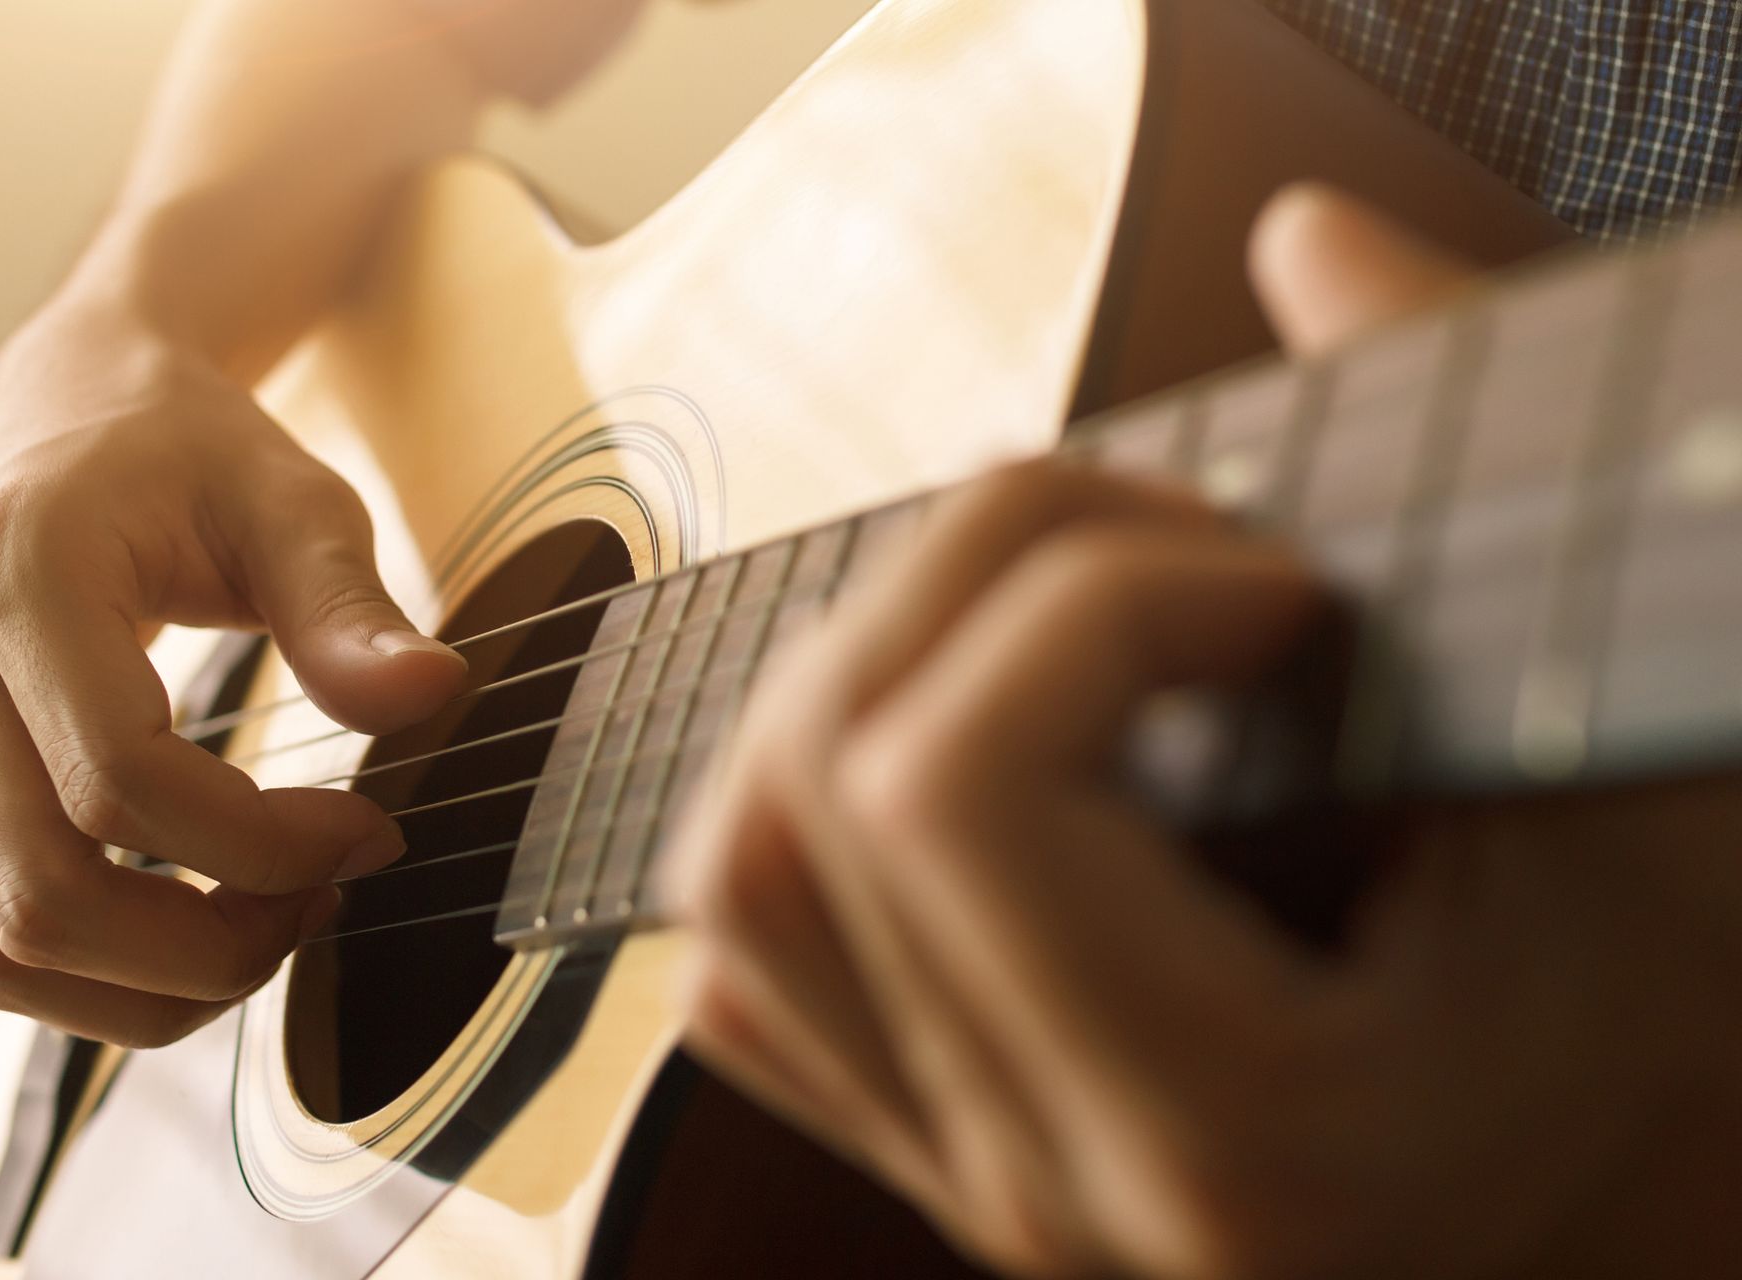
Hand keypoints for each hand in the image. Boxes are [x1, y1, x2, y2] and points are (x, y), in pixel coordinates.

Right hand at [0, 304, 468, 1047]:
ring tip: (271, 929)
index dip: (260, 843)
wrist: (74, 418)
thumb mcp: (293, 498)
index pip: (117, 779)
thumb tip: (432, 695)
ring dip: (147, 988)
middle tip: (328, 900)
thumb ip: (350, 603)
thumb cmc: (191, 455)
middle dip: (206, 946)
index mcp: (20, 577)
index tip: (371, 832)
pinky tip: (203, 932)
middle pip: (40, 895)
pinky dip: (98, 981)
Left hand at [665, 187, 1741, 1278]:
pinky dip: (804, 801)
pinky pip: (743, 960)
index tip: (1286, 588)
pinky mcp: (926, 1143)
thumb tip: (1309, 239)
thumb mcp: (1640, 771)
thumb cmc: (1665, 1019)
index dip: (1099, 596)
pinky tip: (958, 738)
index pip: (956, 791)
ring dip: (868, 664)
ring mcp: (965, 1175)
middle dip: (981, 574)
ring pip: (741, 869)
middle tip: (1174, 554)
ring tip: (1058, 622)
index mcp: (1237, 1137)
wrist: (1626, 1210)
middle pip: (827, 786)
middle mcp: (1054, 1184)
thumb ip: (1494, 501)